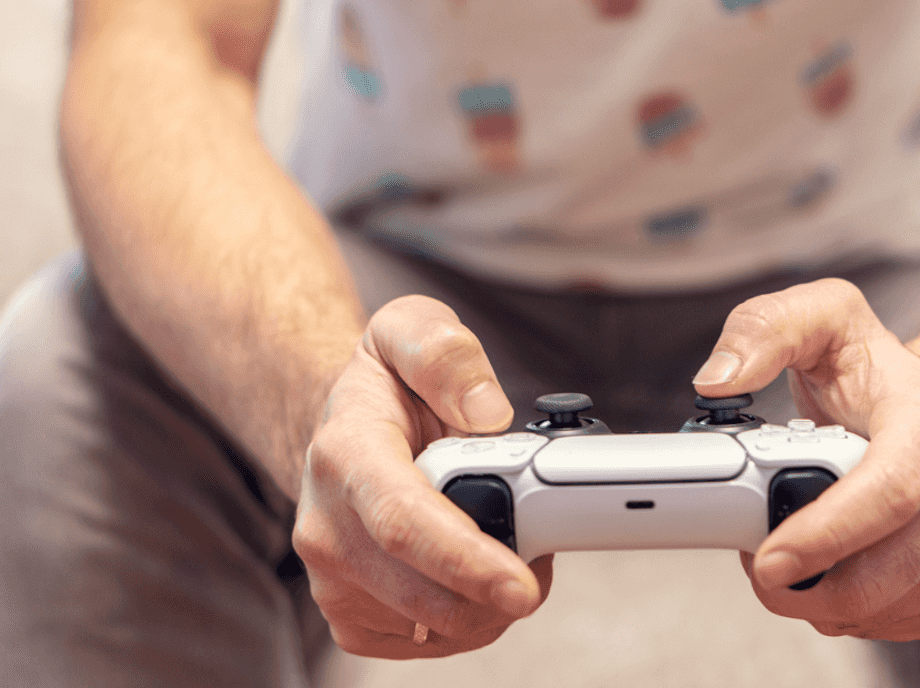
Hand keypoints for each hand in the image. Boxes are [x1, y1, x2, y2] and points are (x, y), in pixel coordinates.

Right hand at [293, 296, 551, 657]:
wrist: (343, 428)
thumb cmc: (387, 384)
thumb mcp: (412, 329)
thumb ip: (447, 356)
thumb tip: (488, 414)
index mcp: (345, 453)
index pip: (404, 522)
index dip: (466, 561)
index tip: (522, 583)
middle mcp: (327, 525)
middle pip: (423, 589)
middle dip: (498, 588)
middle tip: (541, 555)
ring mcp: (333, 579)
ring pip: (432, 624)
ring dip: (489, 602)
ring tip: (507, 548)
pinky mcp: (350, 615)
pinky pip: (424, 640)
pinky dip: (468, 619)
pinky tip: (475, 574)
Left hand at [694, 279, 919, 640]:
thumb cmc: (873, 370)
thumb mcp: (820, 317)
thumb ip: (765, 330)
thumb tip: (717, 379)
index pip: (889, 493)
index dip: (826, 535)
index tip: (768, 557)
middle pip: (887, 571)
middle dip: (808, 585)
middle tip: (757, 568)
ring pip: (886, 608)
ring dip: (818, 601)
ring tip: (785, 556)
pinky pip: (894, 625)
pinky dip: (845, 615)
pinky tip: (824, 574)